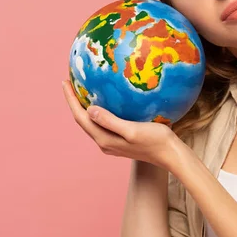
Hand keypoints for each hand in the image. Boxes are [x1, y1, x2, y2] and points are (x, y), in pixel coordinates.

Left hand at [62, 80, 181, 170]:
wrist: (171, 154)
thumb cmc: (155, 141)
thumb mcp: (132, 130)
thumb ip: (110, 121)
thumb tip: (89, 110)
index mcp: (105, 139)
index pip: (81, 117)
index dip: (71, 100)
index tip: (65, 82)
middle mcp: (105, 142)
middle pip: (83, 120)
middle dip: (74, 102)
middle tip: (70, 83)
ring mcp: (112, 143)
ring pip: (91, 123)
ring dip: (84, 107)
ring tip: (81, 90)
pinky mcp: (120, 140)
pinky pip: (102, 123)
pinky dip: (97, 111)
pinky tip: (103, 102)